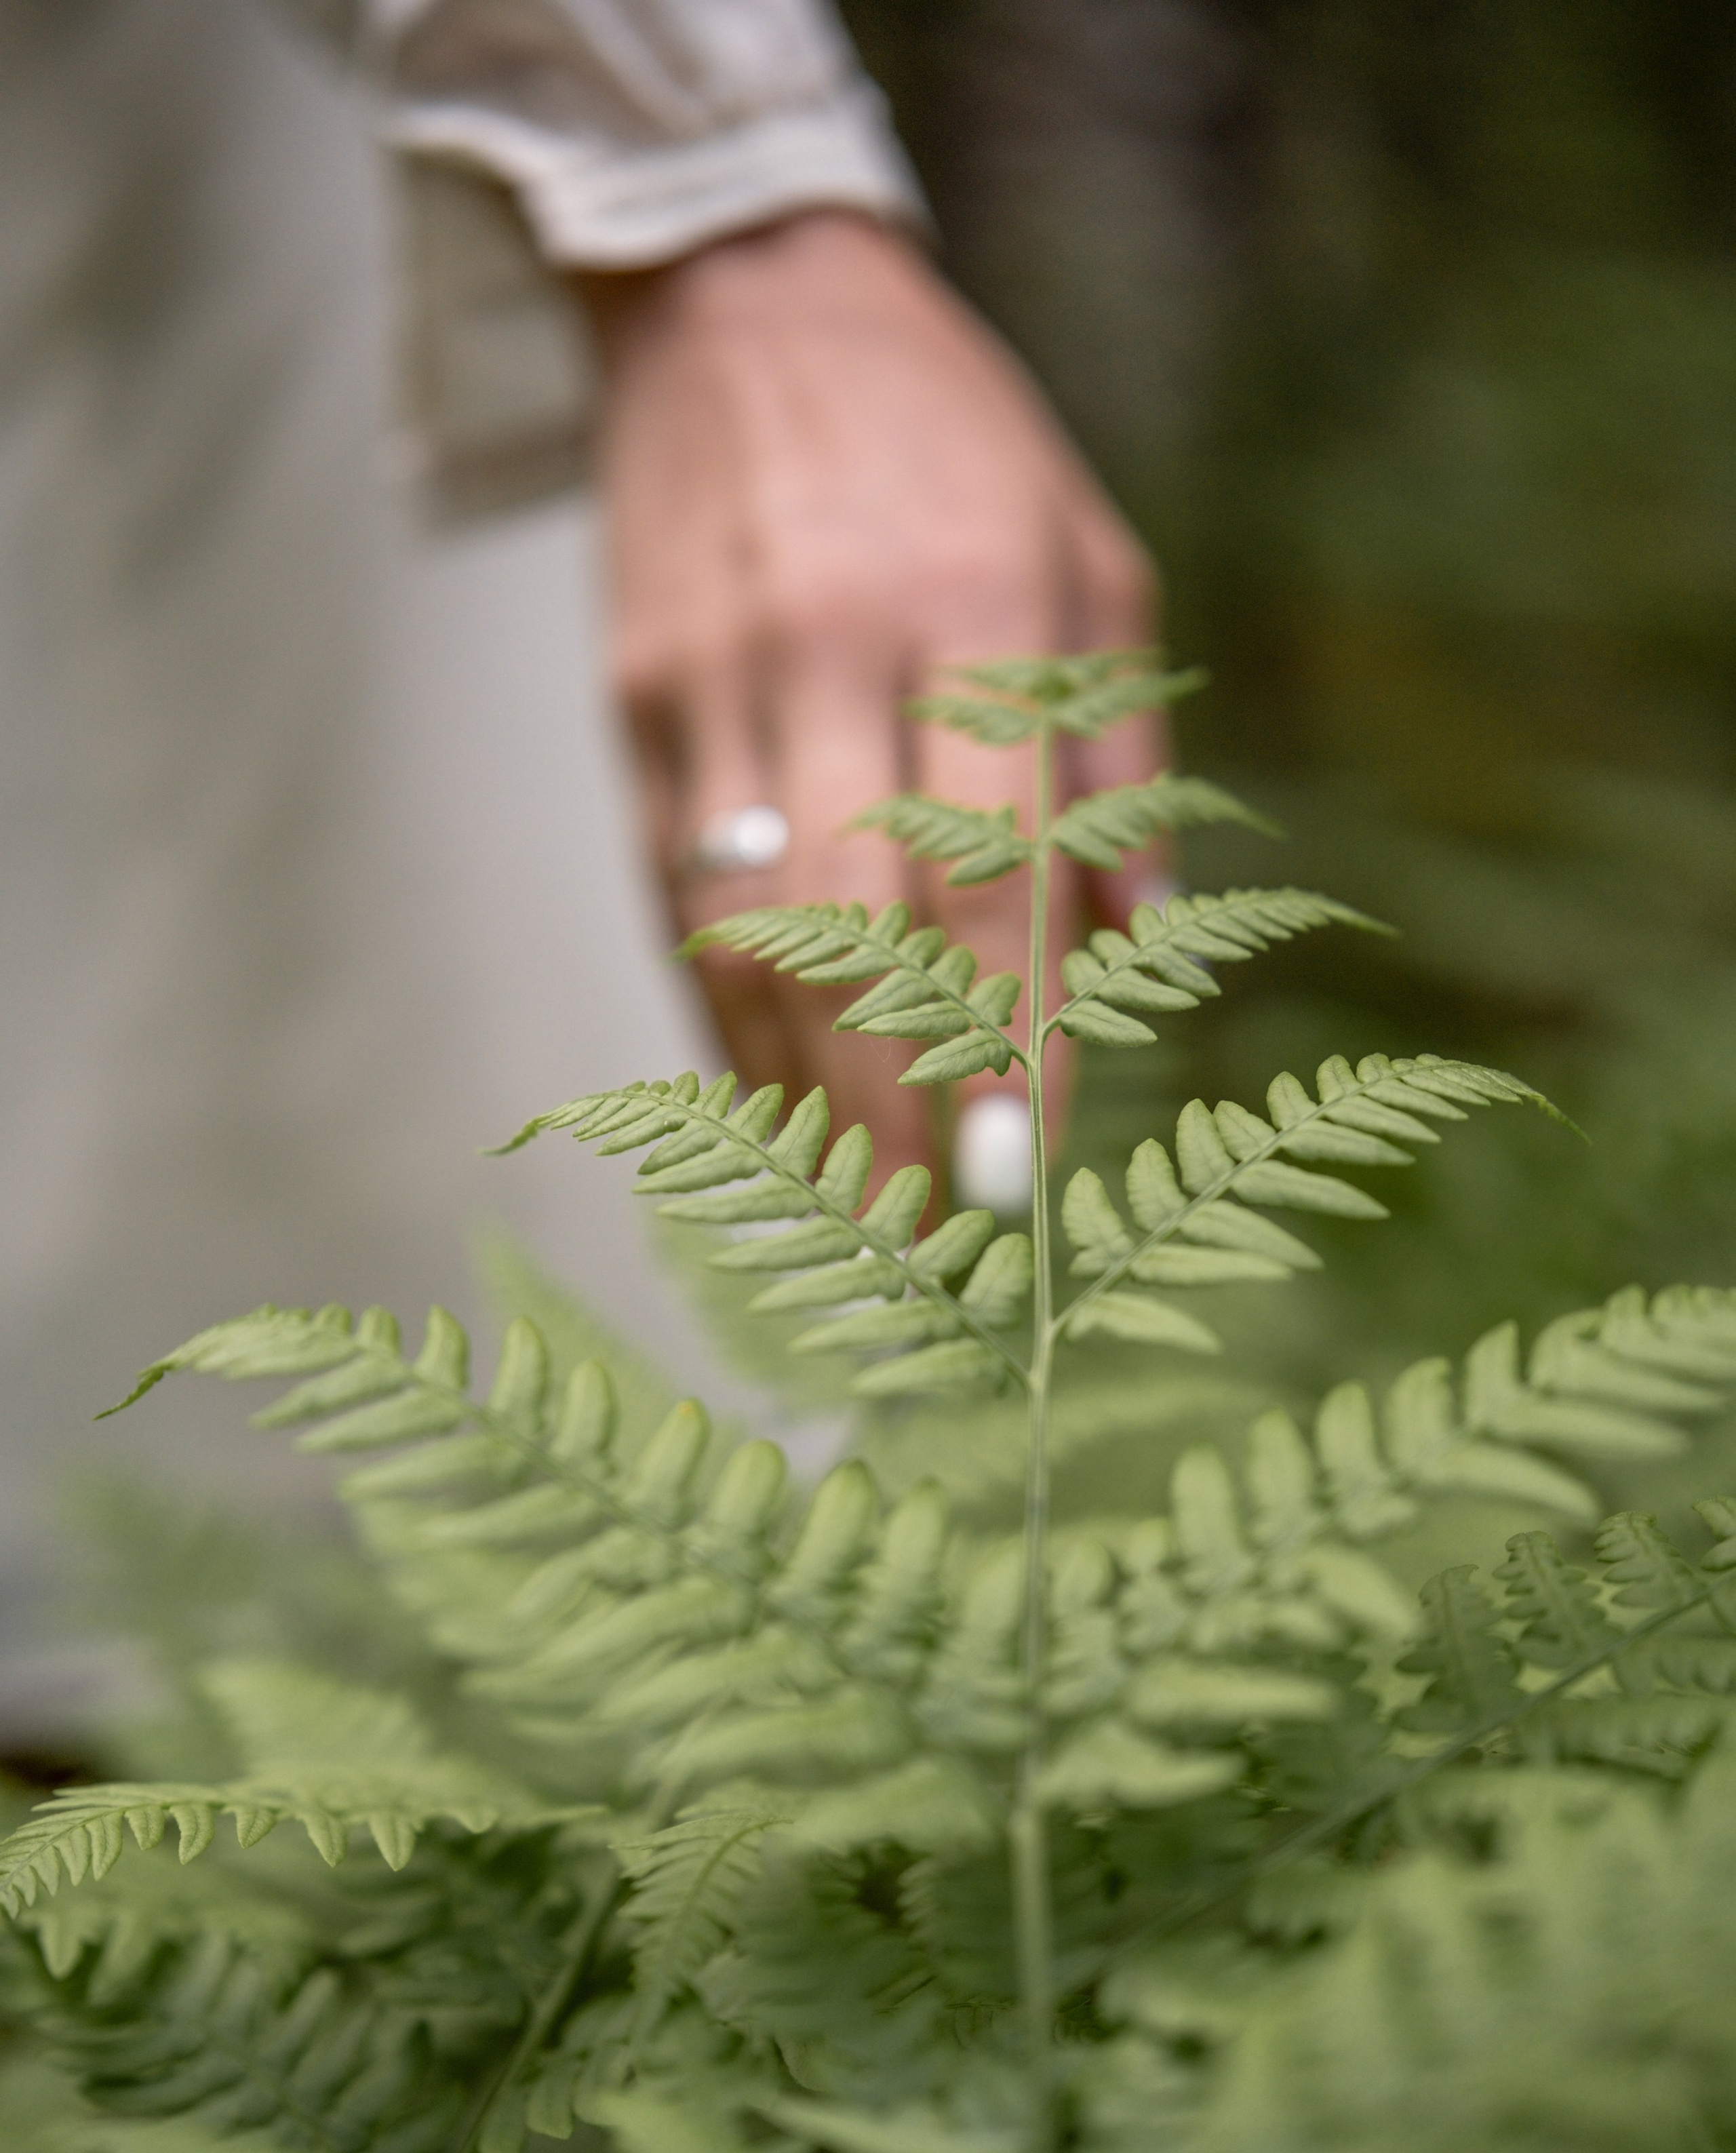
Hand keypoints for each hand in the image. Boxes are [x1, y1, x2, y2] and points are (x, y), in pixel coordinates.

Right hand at [578, 212, 1162, 1196]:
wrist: (741, 300)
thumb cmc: (956, 447)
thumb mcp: (1093, 562)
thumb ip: (1118, 763)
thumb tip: (1136, 960)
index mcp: (980, 608)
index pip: (989, 875)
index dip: (999, 1045)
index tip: (1013, 1188)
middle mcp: (832, 651)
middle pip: (853, 935)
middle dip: (889, 1117)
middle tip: (927, 1263)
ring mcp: (712, 683)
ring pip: (747, 939)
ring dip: (797, 1106)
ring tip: (850, 1236)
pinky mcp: (632, 708)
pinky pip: (677, 904)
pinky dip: (724, 1029)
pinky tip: (765, 1124)